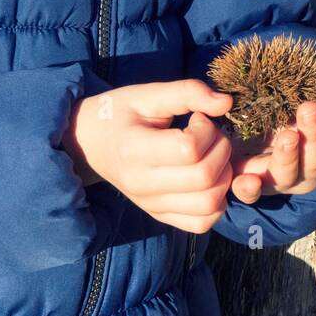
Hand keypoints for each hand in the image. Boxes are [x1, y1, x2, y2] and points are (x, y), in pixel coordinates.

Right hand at [67, 79, 236, 233]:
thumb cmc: (119, 113)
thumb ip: (186, 92)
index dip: (206, 130)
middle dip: (220, 150)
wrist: (89, 143)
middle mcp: (141, 185)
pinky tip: (208, 178)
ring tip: (209, 156)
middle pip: (204, 178)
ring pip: (209, 204)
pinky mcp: (159, 216)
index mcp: (133, 150)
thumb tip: (226, 102)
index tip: (198, 118)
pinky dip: (216, 203)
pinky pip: (202, 223)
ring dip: (223, 176)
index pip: (188, 150)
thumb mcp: (147, 94)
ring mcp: (151, 205)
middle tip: (209, 135)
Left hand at [227, 84, 315, 203]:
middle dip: (315, 136)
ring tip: (286, 134)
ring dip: (288, 156)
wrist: (255, 139)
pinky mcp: (250, 184)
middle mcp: (308, 174)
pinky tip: (247, 180)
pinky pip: (249, 193)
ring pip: (288, 176)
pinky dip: (248, 189)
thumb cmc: (298, 122)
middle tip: (309, 107)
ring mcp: (279, 181)